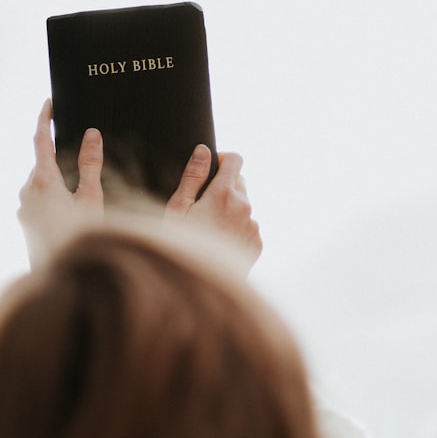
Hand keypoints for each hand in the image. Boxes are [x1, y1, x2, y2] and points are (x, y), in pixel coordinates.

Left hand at [17, 99, 103, 267]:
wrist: (61, 279)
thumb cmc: (80, 237)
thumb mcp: (92, 198)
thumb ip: (90, 165)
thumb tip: (92, 134)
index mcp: (43, 180)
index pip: (40, 140)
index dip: (44, 118)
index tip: (49, 103)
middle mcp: (27, 192)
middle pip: (42, 162)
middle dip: (58, 154)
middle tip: (80, 150)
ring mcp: (24, 209)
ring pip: (40, 182)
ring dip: (57, 178)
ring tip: (80, 189)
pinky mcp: (25, 223)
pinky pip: (37, 199)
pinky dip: (52, 195)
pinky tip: (71, 210)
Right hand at [165, 145, 261, 271]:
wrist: (198, 287)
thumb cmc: (182, 246)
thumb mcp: (179, 208)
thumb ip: (193, 176)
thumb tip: (203, 151)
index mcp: (224, 194)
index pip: (235, 159)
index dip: (221, 160)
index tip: (210, 169)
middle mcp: (245, 207)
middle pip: (239, 182)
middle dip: (222, 187)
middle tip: (201, 206)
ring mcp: (253, 226)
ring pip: (243, 206)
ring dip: (229, 209)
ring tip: (207, 229)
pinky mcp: (257, 243)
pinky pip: (248, 226)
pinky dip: (236, 228)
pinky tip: (218, 242)